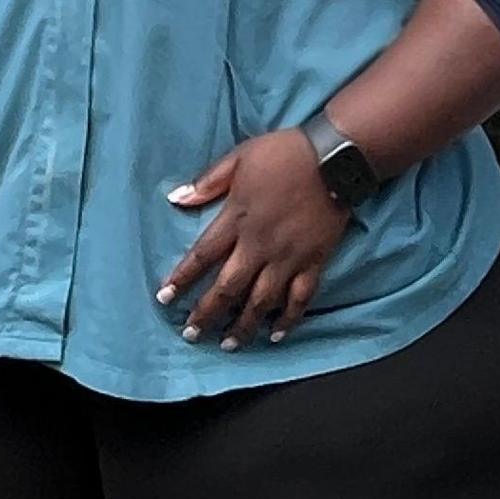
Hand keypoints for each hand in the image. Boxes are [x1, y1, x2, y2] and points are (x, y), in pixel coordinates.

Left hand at [156, 131, 350, 351]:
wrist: (334, 157)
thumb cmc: (283, 154)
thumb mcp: (239, 158)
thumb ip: (208, 182)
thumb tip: (176, 198)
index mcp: (237, 219)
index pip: (202, 256)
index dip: (182, 279)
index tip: (165, 297)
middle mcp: (259, 245)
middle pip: (228, 287)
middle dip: (207, 313)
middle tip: (192, 334)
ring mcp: (288, 257)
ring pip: (261, 301)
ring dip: (242, 325)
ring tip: (228, 345)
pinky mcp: (314, 262)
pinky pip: (300, 298)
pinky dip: (288, 319)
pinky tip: (275, 335)